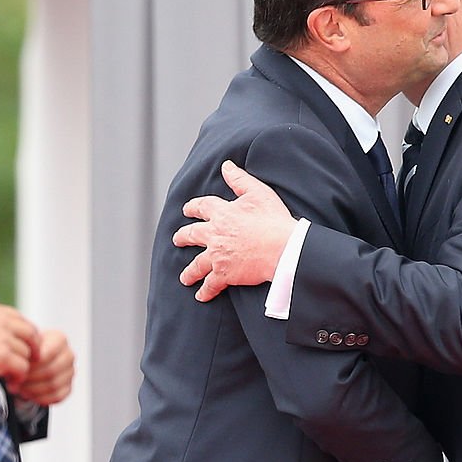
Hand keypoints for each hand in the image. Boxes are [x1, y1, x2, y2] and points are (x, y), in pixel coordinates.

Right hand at [0, 301, 39, 388]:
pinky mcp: (1, 356)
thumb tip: (19, 333)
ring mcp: (0, 337)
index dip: (24, 335)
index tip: (25, 346)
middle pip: (29, 334)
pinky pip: (22, 366)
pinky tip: (11, 381)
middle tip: (28, 362)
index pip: (18, 318)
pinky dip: (19, 376)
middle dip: (30, 350)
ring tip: (14, 374)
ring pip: (27, 352)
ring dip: (23, 365)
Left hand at [13, 329, 74, 405]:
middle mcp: (68, 354)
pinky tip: (29, 394)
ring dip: (33, 390)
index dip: (29, 366)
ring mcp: (70, 371)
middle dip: (30, 379)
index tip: (16, 369)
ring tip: (19, 388)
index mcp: (59, 339)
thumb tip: (15, 368)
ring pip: (53, 385)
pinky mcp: (69, 386)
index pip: (46, 356)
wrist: (32, 359)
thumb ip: (21, 353)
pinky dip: (41, 398)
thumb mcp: (22, 345)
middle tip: (14, 382)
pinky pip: (57, 396)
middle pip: (51, 371)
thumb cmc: (27, 351)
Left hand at [173, 160, 297, 301]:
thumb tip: (226, 166)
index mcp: (222, 213)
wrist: (282, 248)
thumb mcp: (258, 193)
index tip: (188, 209)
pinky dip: (205, 291)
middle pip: (192, 234)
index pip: (203, 206)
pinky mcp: (224, 274)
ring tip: (184, 277)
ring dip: (189, 271)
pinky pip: (211, 285)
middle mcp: (215, 234)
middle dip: (183, 236)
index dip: (194, 207)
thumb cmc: (274, 221)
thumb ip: (240, 179)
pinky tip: (201, 296)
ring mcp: (217, 255)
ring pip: (197, 264)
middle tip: (178, 239)